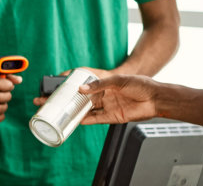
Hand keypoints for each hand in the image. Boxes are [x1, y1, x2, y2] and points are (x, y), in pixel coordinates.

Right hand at [32, 72, 161, 125]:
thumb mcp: (118, 80)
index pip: (79, 83)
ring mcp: (106, 106)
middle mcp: (101, 94)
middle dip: (63, 100)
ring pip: (84, 110)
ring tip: (56, 113)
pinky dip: (84, 121)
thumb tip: (81, 89)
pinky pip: (94, 120)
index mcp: (101, 83)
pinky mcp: (111, 117)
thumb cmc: (139, 83)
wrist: (156, 98)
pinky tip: (73, 122)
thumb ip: (99, 84)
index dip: (66, 85)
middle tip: (46, 102)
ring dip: (71, 112)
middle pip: (78, 98)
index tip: (53, 85)